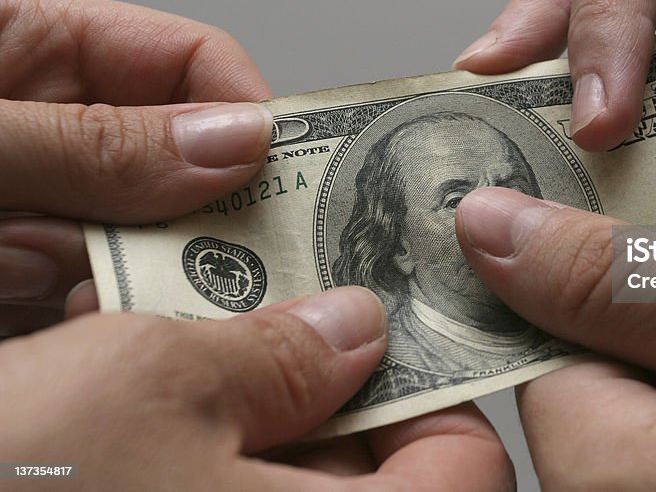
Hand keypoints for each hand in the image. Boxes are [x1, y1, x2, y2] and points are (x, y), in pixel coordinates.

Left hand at [0, 0, 273, 333]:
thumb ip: (92, 140)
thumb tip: (238, 143)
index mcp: (35, 47)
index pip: (190, 63)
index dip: (249, 116)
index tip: (288, 186)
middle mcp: (45, 130)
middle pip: (176, 173)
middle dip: (169, 225)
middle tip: (155, 264)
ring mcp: (29, 208)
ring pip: (128, 253)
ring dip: (91, 279)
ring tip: (13, 267)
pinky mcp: (11, 280)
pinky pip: (73, 305)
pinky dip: (58, 318)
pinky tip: (17, 308)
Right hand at [0, 286, 511, 490]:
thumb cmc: (9, 487)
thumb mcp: (139, 388)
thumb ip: (270, 354)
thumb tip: (355, 328)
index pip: (468, 467)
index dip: (432, 390)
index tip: (378, 333)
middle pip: (371, 482)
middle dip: (321, 398)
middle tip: (271, 322)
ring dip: (245, 425)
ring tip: (176, 359)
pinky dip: (194, 467)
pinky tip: (128, 419)